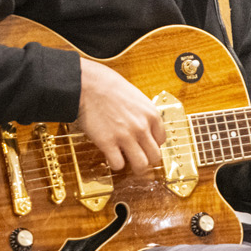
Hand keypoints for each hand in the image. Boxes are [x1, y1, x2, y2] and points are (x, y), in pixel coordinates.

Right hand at [76, 58, 163, 176]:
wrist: (88, 84)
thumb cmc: (108, 86)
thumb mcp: (135, 97)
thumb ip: (142, 114)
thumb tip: (143, 127)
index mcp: (151, 114)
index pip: (162, 140)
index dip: (152, 144)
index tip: (144, 144)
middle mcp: (142, 127)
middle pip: (155, 157)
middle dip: (147, 159)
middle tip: (138, 158)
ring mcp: (125, 136)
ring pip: (141, 165)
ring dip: (134, 166)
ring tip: (127, 161)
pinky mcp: (107, 142)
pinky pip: (118, 164)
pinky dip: (115, 163)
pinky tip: (111, 156)